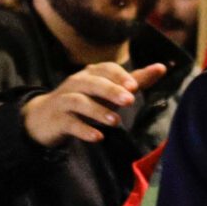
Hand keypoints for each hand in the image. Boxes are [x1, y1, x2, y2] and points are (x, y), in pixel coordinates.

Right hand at [22, 62, 169, 147]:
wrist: (44, 117)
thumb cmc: (84, 100)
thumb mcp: (108, 90)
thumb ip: (134, 81)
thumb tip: (162, 68)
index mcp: (90, 74)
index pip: (106, 69)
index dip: (119, 76)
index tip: (135, 86)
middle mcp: (76, 83)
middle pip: (92, 83)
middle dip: (111, 90)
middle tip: (130, 100)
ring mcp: (64, 101)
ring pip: (79, 102)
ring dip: (98, 111)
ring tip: (116, 122)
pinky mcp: (58, 120)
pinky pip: (70, 123)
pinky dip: (83, 130)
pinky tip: (98, 138)